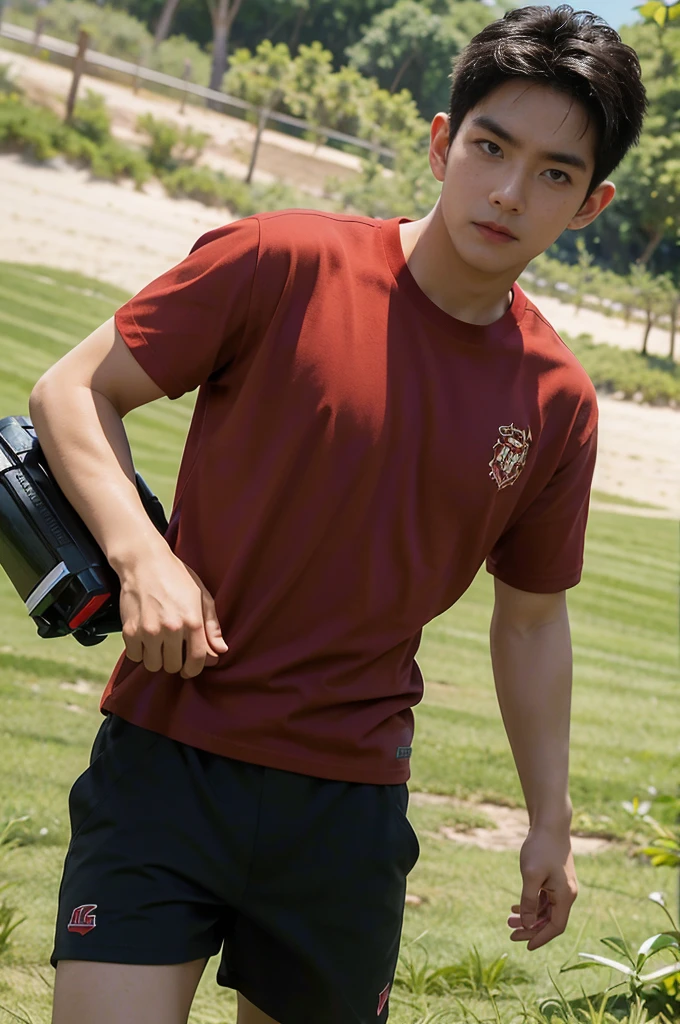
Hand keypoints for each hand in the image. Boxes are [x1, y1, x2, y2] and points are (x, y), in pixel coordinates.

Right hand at [118, 547, 228, 679]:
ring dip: (157, 659)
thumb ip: (212, 626)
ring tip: (159, 644)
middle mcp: (171, 628)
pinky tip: (145, 639)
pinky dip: (140, 652)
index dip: (194, 669)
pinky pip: (135, 656)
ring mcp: (148, 630)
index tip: (190, 669)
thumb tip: (221, 651)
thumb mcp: (202, 596)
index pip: (196, 660)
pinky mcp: (129, 630)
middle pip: (173, 666)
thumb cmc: (177, 578)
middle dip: (175, 662)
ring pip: (153, 665)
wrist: (144, 562)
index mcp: (192, 621)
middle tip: (173, 650)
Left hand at [507, 825, 577, 949]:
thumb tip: (527, 924)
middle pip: (550, 920)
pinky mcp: (555, 879)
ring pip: (546, 910)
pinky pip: (544, 899)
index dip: (541, 938)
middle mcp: (567, 894)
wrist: (549, 824)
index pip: (555, 927)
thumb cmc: (540, 848)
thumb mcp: (530, 876)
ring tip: (508, 920)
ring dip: (529, 916)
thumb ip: (529, 901)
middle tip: (510, 933)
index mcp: (565, 896)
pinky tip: (515, 906)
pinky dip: (531, 904)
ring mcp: (562, 886)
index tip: (525, 945)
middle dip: (531, 928)